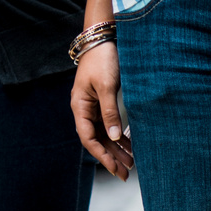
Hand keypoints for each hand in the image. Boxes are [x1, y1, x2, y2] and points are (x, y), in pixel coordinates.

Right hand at [70, 42, 134, 180]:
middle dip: (110, 157)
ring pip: (104, 133)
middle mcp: (84, 108)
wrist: (103, 37)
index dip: (101, 155)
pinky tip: (130, 145)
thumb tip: (113, 137)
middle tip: (125, 173)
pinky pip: (109, 124)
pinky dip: (119, 136)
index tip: (114, 168)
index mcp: (80, 105)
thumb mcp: (106, 86)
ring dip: (116, 148)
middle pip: (96, 139)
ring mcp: (93, 105)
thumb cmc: (102, 59)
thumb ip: (109, 111)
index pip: (88, 137)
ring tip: (130, 163)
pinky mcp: (103, 101)